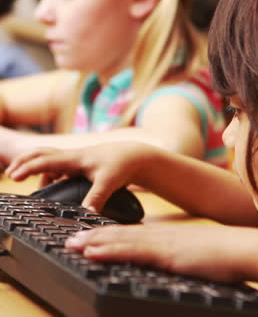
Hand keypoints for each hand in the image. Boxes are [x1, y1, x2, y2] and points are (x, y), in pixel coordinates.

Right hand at [6, 141, 149, 212]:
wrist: (135, 155)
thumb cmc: (122, 165)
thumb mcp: (109, 182)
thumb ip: (96, 198)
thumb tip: (86, 215)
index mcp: (75, 159)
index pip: (45, 161)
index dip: (27, 168)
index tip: (14, 176)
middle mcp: (72, 156)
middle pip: (41, 153)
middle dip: (24, 161)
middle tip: (11, 173)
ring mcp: (76, 158)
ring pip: (49, 157)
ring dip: (35, 166)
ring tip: (26, 179)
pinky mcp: (80, 163)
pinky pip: (58, 164)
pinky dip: (49, 171)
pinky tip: (51, 182)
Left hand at [65, 222, 246, 281]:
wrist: (235, 247)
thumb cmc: (215, 254)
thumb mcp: (188, 254)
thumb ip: (171, 257)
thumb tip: (160, 263)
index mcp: (161, 237)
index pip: (127, 234)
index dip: (105, 235)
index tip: (87, 237)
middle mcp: (156, 236)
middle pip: (118, 235)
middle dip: (92, 237)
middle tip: (70, 238)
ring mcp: (159, 243)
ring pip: (119, 240)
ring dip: (94, 242)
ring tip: (73, 243)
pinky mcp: (164, 253)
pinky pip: (132, 251)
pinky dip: (109, 250)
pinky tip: (94, 251)